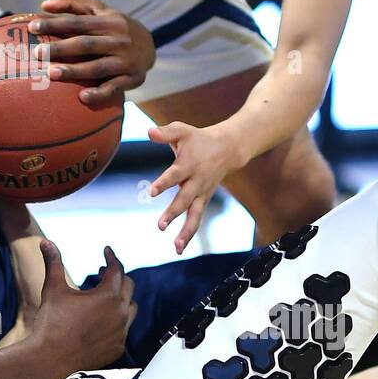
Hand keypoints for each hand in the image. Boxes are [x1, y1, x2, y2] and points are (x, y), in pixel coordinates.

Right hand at [27, 240, 134, 374]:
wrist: (49, 359)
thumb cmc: (51, 322)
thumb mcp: (53, 289)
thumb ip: (53, 263)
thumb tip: (45, 241)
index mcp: (108, 296)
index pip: (117, 270)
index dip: (111, 258)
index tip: (106, 251)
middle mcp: (120, 313)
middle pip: (128, 287)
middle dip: (117, 276)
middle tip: (103, 272)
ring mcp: (121, 332)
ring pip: (131, 309)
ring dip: (121, 299)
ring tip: (107, 296)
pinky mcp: (118, 348)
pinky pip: (124, 329)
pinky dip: (117, 320)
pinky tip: (103, 320)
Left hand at [30, 0, 155, 106]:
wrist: (150, 45)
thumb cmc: (114, 27)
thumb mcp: (99, 11)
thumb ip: (72, 6)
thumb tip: (43, 5)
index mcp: (109, 21)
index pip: (78, 22)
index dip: (55, 24)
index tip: (32, 28)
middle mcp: (119, 40)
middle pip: (86, 44)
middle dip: (61, 48)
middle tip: (37, 53)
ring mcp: (126, 61)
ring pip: (98, 67)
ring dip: (75, 71)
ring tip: (52, 74)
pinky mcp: (133, 79)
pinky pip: (114, 88)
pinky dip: (100, 93)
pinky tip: (82, 97)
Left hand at [147, 121, 243, 253]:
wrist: (228, 148)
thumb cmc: (199, 139)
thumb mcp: (182, 130)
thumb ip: (165, 132)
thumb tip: (149, 132)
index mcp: (189, 164)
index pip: (175, 175)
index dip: (164, 183)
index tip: (151, 192)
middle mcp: (197, 181)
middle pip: (185, 199)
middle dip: (173, 213)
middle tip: (161, 226)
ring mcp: (202, 193)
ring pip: (195, 215)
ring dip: (186, 232)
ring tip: (176, 247)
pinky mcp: (203, 200)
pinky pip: (197, 219)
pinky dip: (189, 234)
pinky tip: (179, 247)